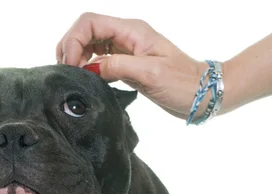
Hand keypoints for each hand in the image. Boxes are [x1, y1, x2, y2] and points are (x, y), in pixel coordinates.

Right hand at [56, 12, 209, 119]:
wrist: (202, 94)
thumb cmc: (183, 83)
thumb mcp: (150, 74)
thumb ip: (116, 67)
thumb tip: (88, 67)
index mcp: (132, 31)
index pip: (90, 22)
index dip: (73, 40)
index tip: (71, 64)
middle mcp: (126, 35)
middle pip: (85, 30)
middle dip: (70, 47)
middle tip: (69, 72)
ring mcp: (125, 48)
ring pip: (89, 42)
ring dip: (76, 56)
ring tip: (75, 76)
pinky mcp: (125, 62)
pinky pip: (98, 57)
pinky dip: (86, 65)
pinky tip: (87, 78)